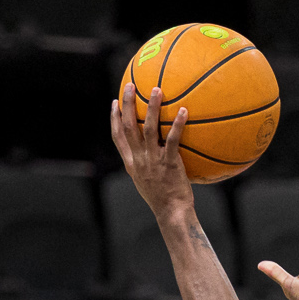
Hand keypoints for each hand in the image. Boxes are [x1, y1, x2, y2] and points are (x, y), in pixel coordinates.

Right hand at [111, 83, 193, 220]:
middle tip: (130, 86)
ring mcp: (153, 161)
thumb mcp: (147, 182)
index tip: (115, 103)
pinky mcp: (169, 164)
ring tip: (157, 89)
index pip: (117, 138)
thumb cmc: (163, 199)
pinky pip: (172, 140)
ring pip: (148, 129)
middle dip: (128, 104)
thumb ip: (147, 165)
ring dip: (152, 108)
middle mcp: (139, 160)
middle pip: (128, 127)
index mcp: (131, 163)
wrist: (172, 214)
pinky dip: (177, 124)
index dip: (114, 119)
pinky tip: (184, 110)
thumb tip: (153, 152)